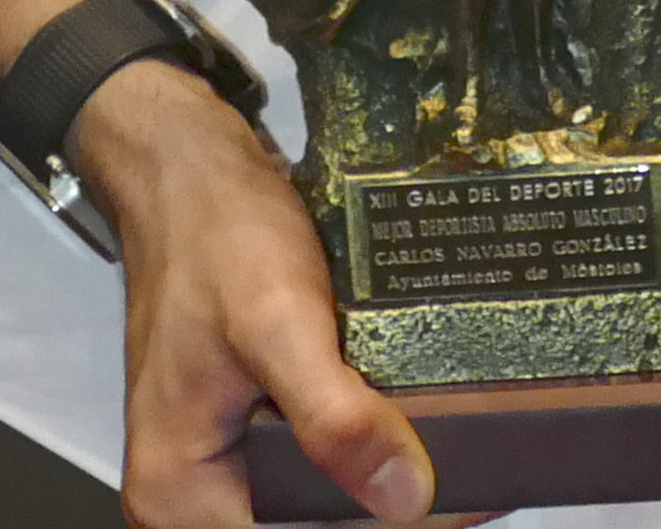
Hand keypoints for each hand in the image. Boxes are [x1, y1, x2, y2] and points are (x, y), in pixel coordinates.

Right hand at [76, 62, 465, 527]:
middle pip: (311, 527)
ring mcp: (225, 464)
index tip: (464, 500)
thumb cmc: (215, 236)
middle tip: (476, 477)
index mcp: (184, 495)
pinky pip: (318, 463)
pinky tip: (425, 431)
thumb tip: (406, 500)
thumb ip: (333, 417)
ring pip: (321, 502)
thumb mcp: (278, 322)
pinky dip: (368, 450)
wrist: (187, 167)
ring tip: (466, 454)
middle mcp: (197, 496)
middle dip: (389, 508)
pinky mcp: (253, 428)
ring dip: (384, 482)